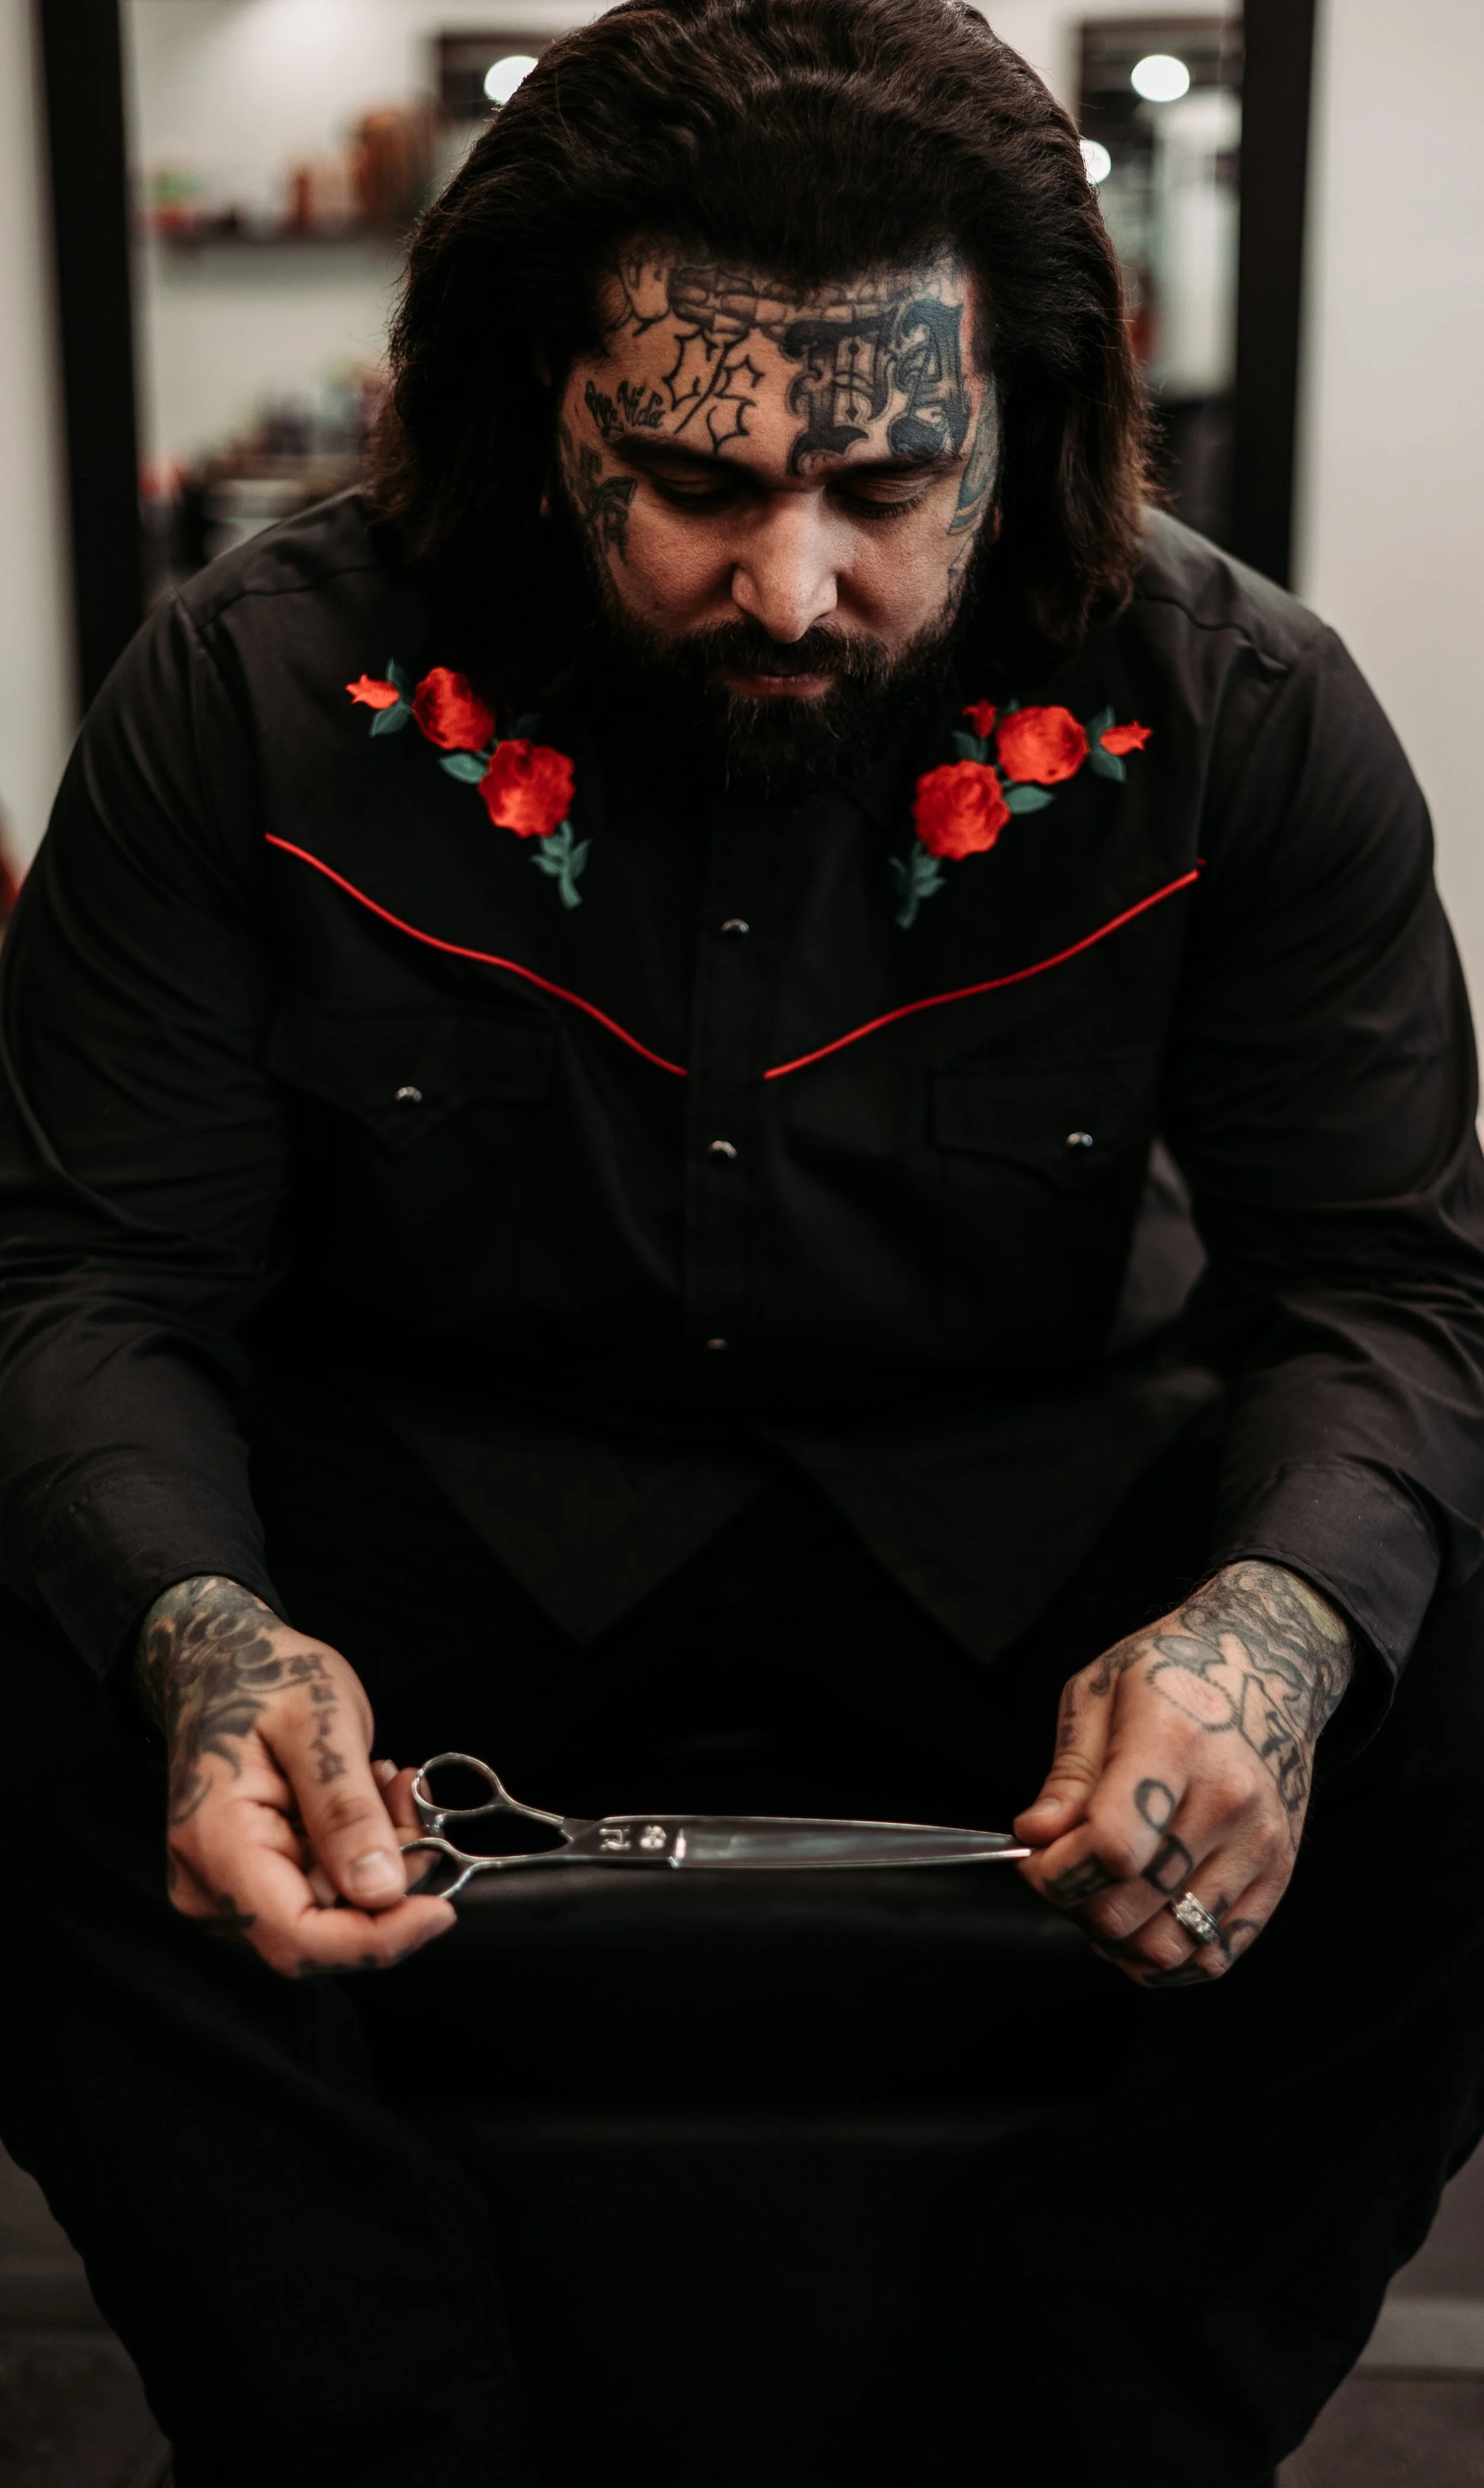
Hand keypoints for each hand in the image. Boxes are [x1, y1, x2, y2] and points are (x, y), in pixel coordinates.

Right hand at [136, 1575, 455, 1977]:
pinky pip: (322, 1889)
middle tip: (408, 1798)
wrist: (219, 1662)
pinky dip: (361, 1850)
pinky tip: (365, 1793)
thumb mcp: (321, 1722)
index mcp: (217, 1843)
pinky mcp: (251, 1880)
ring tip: (384, 1781)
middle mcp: (210, 1881)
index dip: (376, 1940)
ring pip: (331, 1911)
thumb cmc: (262, 1677)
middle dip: (387, 1877)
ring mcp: (226, 1887)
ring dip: (379, 1856)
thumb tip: (381, 1891)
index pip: (297, 1938)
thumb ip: (346, 1809)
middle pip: (322, 1929)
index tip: (441, 1910)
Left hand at [1013, 1561, 1353, 1984]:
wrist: (1267, 1667)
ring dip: (1115, 1941)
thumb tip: (1035, 1835)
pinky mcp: (1278, 1875)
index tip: (1034, 1856)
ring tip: (1099, 1898)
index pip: (1111, 1847)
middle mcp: (1228, 1801)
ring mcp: (1259, 1844)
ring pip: (1169, 1946)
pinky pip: (1215, 1956)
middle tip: (1060, 1873)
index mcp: (1176, 1744)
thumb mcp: (1098, 1693)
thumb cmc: (1174, 1673)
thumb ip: (1067, 1774)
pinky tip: (1139, 1924)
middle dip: (1073, 1904)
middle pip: (1130, 1906)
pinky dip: (1165, 1961)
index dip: (1055, 1871)